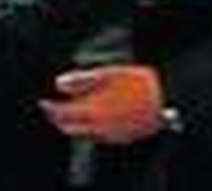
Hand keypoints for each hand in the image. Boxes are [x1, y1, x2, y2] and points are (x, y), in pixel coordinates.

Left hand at [39, 65, 163, 143]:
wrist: (167, 97)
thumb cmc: (140, 82)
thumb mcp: (109, 73)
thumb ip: (83, 79)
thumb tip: (60, 83)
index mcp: (94, 110)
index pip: (62, 114)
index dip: (50, 108)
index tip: (44, 102)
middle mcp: (99, 127)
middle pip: (70, 127)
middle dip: (59, 118)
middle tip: (54, 108)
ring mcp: (111, 134)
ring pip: (83, 133)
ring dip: (75, 123)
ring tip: (74, 111)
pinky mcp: (122, 137)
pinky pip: (99, 136)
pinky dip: (91, 128)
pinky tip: (96, 117)